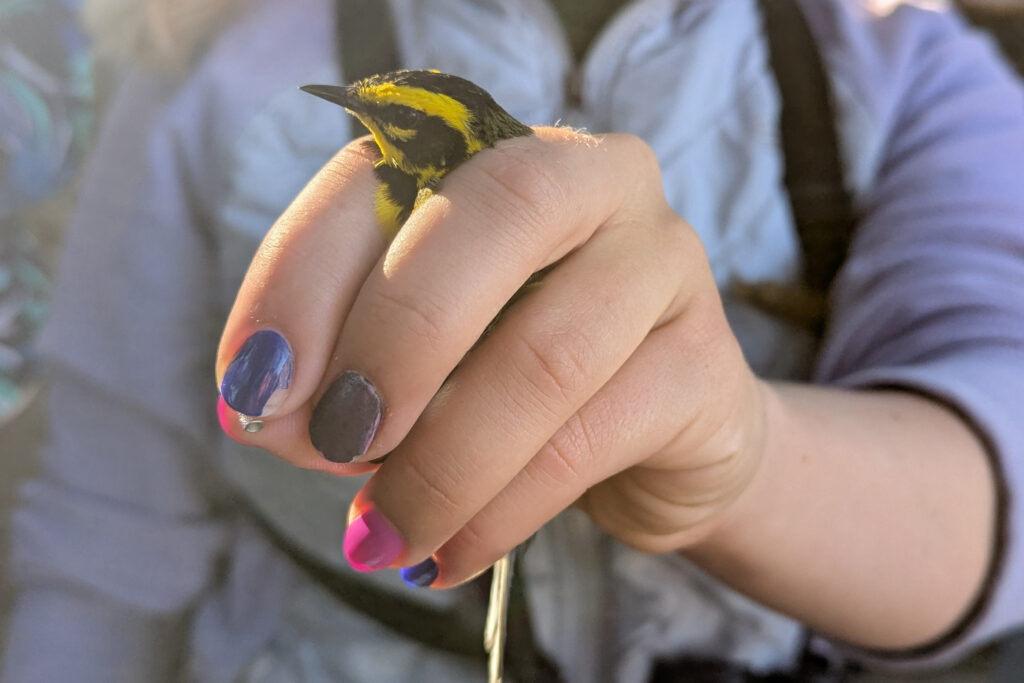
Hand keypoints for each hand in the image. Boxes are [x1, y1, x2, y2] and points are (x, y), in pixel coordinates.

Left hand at [215, 127, 764, 586]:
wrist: (656, 433)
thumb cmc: (513, 373)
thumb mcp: (416, 355)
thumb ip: (340, 365)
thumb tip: (270, 417)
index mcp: (495, 152)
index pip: (385, 175)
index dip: (301, 275)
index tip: (249, 387)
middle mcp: (593, 179)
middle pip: (490, 221)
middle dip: (390, 343)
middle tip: (325, 443)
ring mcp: (663, 262)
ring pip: (543, 356)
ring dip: (439, 462)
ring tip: (381, 530)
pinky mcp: (703, 365)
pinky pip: (586, 440)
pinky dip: (499, 511)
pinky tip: (450, 553)